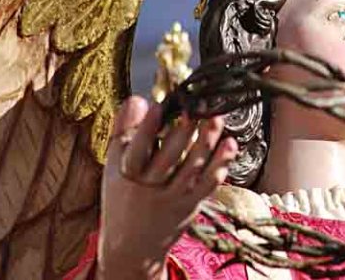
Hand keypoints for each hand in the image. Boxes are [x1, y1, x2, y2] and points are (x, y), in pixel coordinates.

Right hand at [96, 96, 237, 279]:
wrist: (131, 245)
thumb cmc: (123, 195)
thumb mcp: (114, 166)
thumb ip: (123, 131)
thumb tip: (136, 100)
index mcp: (127, 175)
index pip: (135, 149)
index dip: (146, 128)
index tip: (157, 105)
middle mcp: (150, 187)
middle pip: (169, 157)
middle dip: (184, 130)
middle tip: (196, 107)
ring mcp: (173, 197)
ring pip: (193, 167)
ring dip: (207, 140)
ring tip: (215, 118)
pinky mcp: (191, 204)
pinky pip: (209, 183)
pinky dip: (221, 163)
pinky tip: (229, 144)